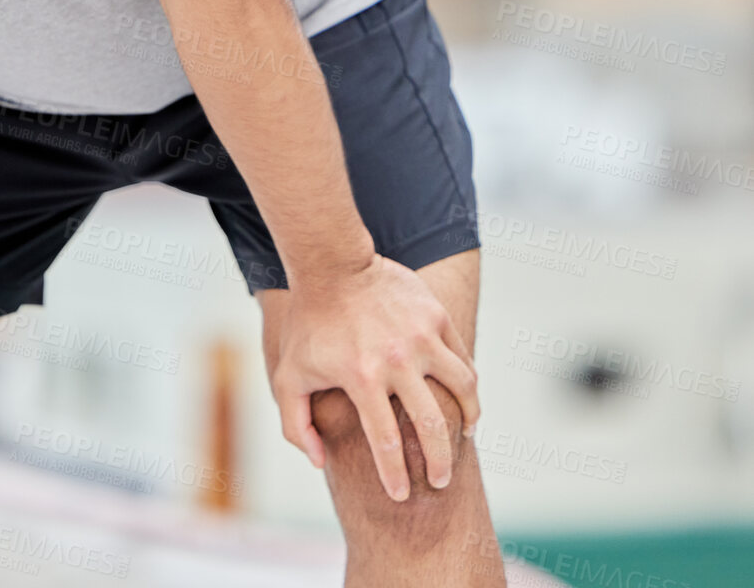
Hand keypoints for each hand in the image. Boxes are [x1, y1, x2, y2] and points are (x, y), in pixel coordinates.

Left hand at [266, 253, 479, 500]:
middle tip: (439, 481)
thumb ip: (296, 423)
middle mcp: (396, 358)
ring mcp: (420, 335)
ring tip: (464, 435)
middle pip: (433, 425)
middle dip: (440, 462)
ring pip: (463, 388)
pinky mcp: (435, 315)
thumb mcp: (288, 373)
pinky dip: (467, 383)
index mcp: (361, 377)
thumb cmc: (309, 323)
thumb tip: (320, 462)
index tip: (401, 495)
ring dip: (470, 419)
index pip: (387, 442)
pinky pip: (463, 357)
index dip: (396, 477)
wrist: (331, 263)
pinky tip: (463, 396)